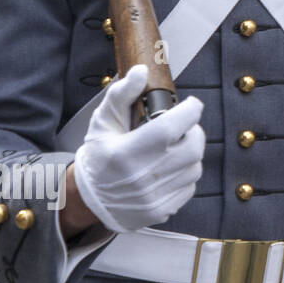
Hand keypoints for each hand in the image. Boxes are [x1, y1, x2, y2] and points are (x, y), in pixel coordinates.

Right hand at [71, 65, 204, 234]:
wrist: (88, 198)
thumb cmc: (98, 156)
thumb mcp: (104, 121)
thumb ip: (122, 94)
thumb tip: (142, 72)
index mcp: (127, 152)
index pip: (173, 125)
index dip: (190, 110)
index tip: (190, 104)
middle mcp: (142, 177)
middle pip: (193, 146)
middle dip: (193, 131)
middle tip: (182, 128)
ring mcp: (154, 197)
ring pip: (195, 166)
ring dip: (189, 153)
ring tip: (172, 149)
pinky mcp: (162, 210)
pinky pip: (190, 186)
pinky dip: (184, 174)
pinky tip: (168, 169)